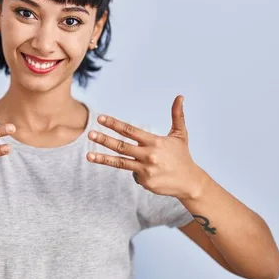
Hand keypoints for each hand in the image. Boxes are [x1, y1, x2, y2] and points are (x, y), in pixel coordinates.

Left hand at [86, 95, 204, 198]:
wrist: (189, 182)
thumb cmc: (182, 156)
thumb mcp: (180, 135)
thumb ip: (177, 115)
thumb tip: (180, 96)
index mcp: (155, 142)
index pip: (130, 131)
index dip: (114, 124)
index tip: (100, 118)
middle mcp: (148, 155)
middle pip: (121, 146)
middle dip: (104, 139)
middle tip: (90, 133)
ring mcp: (145, 170)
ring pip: (120, 162)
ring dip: (102, 158)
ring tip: (88, 155)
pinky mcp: (145, 181)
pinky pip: (133, 173)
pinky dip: (135, 170)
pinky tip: (147, 171)